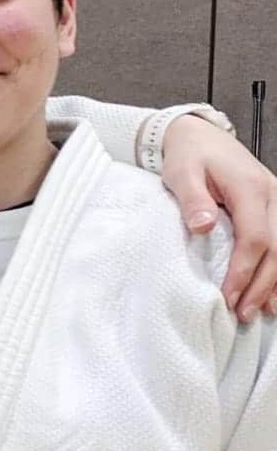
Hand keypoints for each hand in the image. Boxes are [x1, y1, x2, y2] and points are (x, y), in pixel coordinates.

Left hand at [160, 117, 276, 320]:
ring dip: (276, 281)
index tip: (227, 296)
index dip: (244, 270)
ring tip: (262, 311)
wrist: (200, 136)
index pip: (254, 238)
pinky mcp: (274, 207)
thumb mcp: (182, 174)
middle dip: (262, 284)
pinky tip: (274, 291)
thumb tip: (201, 227)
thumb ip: (192, 200)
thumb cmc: (189, 157)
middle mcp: (272, 194)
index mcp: (250, 188)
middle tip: (242, 313)